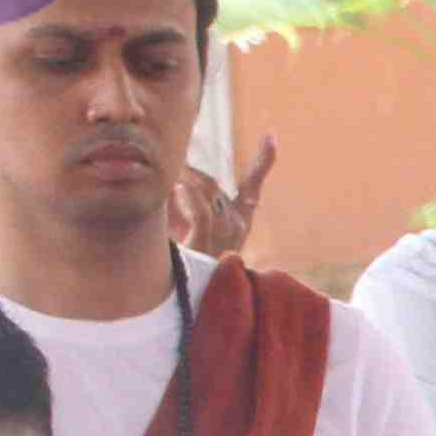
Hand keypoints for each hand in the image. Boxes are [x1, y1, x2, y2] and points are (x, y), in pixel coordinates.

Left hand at [171, 133, 276, 260]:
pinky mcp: (209, 243)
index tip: (272, 137)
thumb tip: (175, 177)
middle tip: (164, 166)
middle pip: (212, 184)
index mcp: (239, 222)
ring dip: (182, 180)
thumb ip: (189, 202)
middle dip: (186, 172)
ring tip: (163, 182)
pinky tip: (177, 190)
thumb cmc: (185, 259)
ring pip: (206, 192)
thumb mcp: (191, 227)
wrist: (189, 298)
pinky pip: (202, 211)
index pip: (252, 187)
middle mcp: (237, 227)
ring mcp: (225, 235)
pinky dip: (189, 198)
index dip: (263, 162)